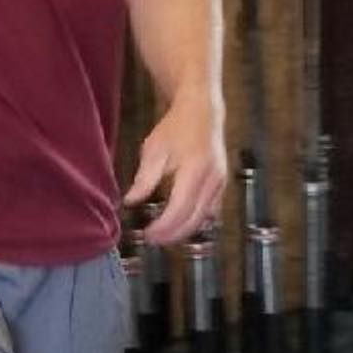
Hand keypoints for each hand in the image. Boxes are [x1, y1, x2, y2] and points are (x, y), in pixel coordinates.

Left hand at [124, 87, 227, 244]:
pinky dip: (195, 221)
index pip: (179, 210)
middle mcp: (212, 180)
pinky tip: (179, 224)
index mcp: (194, 171)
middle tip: (153, 240)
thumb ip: (144, 179)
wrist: (202, 111)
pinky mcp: (221, 184)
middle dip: (173, 235)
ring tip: (163, 235)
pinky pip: (210, 211)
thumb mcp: (154, 150)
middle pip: (194, 220)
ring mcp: (220, 183)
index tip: (147, 234)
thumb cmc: (176, 128)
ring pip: (204, 219)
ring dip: (184, 231)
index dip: (163, 227)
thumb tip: (130, 202)